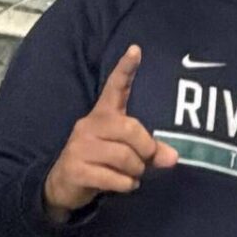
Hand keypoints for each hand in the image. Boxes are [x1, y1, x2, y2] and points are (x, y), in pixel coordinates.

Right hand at [43, 46, 178, 214]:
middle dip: (146, 150)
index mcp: (103, 115)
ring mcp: (80, 146)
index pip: (115, 88)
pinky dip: (125, 185)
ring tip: (131, 175)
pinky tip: (122, 185)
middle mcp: (89, 125)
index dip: (125, 69)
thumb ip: (150, 150)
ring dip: (136, 171)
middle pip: (131, 129)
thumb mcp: (126, 153)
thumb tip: (173, 158)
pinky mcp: (76, 168)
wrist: (63, 186)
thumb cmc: (101, 163)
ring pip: (126, 157)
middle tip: (144, 161)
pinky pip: (115, 178)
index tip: (136, 50)